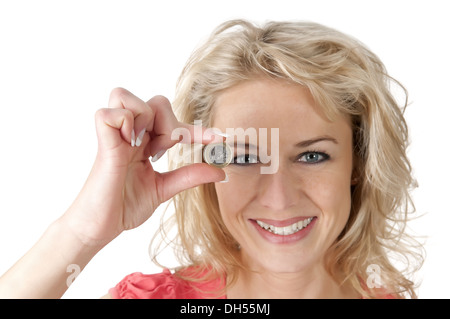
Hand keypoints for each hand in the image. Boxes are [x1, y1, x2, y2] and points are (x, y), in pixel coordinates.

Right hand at [61, 88, 224, 247]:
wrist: (99, 228)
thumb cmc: (124, 206)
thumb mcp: (163, 189)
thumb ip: (188, 177)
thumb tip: (220, 172)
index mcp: (145, 144)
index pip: (174, 124)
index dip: (198, 130)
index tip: (219, 139)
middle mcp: (131, 135)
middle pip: (154, 101)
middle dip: (169, 122)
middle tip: (163, 151)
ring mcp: (115, 138)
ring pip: (124, 96)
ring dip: (143, 116)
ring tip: (143, 145)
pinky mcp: (102, 145)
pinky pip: (108, 114)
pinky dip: (122, 122)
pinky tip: (129, 144)